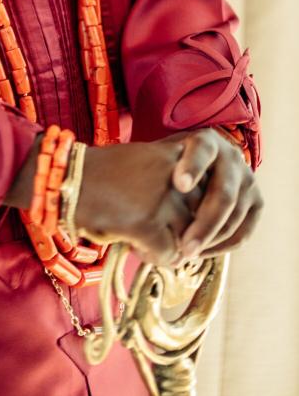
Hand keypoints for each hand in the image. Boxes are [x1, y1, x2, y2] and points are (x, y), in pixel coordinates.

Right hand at [75, 140, 196, 265]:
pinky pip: (168, 254)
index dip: (194, 212)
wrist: (65, 180)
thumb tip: (195, 220)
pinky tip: (135, 248)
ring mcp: (161, 198)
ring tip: (145, 243)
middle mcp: (173, 174)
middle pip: (200, 217)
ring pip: (187, 239)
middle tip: (161, 237)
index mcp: (174, 155)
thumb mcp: (143, 163)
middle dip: (185, 234)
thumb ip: (173, 183)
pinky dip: (154, 257)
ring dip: (170, 248)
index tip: (178, 220)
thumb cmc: (101, 176)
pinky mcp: (146, 223)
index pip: (206, 192)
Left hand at [170, 128, 262, 259]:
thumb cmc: (170, 165)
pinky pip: (242, 233)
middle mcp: (232, 158)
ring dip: (211, 240)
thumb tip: (139, 202)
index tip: (180, 185)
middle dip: (203, 224)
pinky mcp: (256, 203)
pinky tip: (202, 253)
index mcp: (207, 141)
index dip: (193, 167)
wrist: (199, 165)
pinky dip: (222, 247)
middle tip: (184, 247)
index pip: (202, 152)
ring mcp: (248, 180)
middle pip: (223, 195)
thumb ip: (157, 170)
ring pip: (234, 218)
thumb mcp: (164, 157)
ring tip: (187, 254)